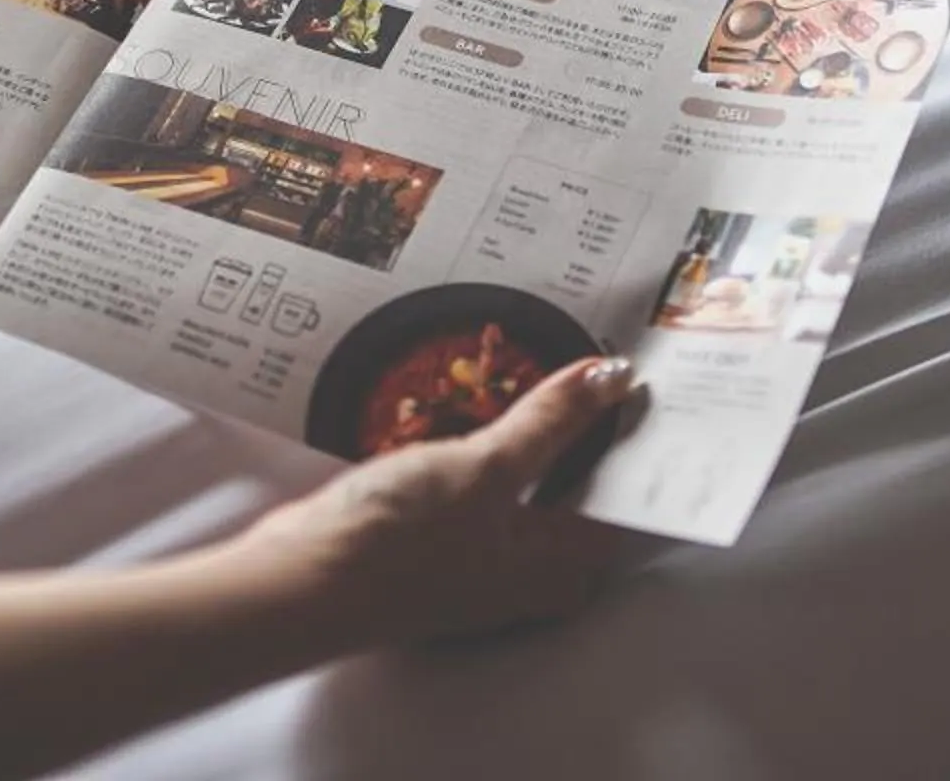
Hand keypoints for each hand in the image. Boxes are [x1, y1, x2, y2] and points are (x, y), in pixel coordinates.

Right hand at [236, 354, 641, 649]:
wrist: (303, 580)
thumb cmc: (401, 543)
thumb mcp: (485, 468)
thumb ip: (549, 423)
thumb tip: (607, 381)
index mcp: (559, 571)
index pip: (623, 503)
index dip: (636, 445)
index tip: (646, 386)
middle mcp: (527, 576)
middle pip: (576, 495)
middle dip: (587, 436)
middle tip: (601, 369)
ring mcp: (480, 564)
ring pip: (529, 492)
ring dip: (537, 440)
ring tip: (550, 378)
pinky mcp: (438, 546)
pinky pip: (486, 494)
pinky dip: (492, 455)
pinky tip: (484, 418)